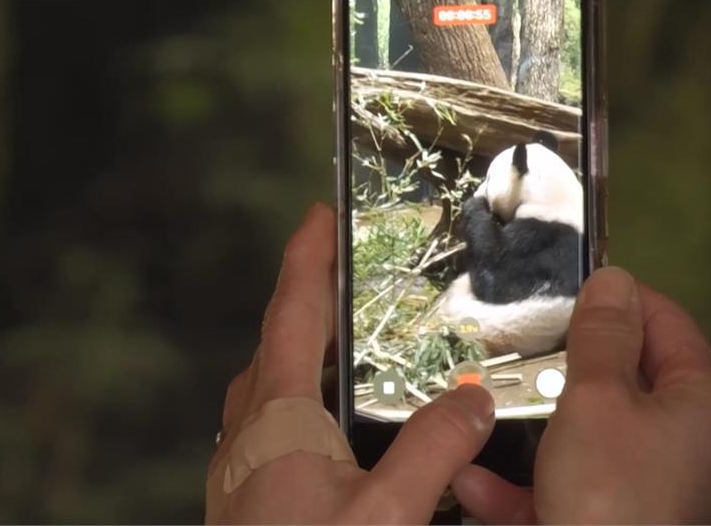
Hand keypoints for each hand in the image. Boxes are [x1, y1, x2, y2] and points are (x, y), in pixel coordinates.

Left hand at [208, 203, 495, 523]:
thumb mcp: (386, 515)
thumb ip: (432, 450)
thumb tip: (469, 398)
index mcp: (277, 421)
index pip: (291, 315)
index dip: (306, 258)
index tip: (320, 214)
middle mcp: (249, 437)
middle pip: (273, 344)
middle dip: (305, 299)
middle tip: (342, 275)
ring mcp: (242, 471)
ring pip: (267, 387)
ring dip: (300, 351)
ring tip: (346, 344)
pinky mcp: (248, 502)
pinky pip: (271, 425)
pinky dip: (302, 399)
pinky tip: (335, 429)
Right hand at [452, 267, 710, 523]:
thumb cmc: (609, 500)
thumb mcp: (596, 401)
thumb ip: (602, 336)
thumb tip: (615, 281)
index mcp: (705, 409)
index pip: (672, 327)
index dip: (626, 300)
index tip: (582, 287)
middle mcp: (695, 451)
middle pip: (632, 385)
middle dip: (573, 370)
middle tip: (534, 350)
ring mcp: (663, 495)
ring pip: (597, 441)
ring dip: (542, 430)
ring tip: (501, 412)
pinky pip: (578, 492)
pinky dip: (532, 487)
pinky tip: (478, 486)